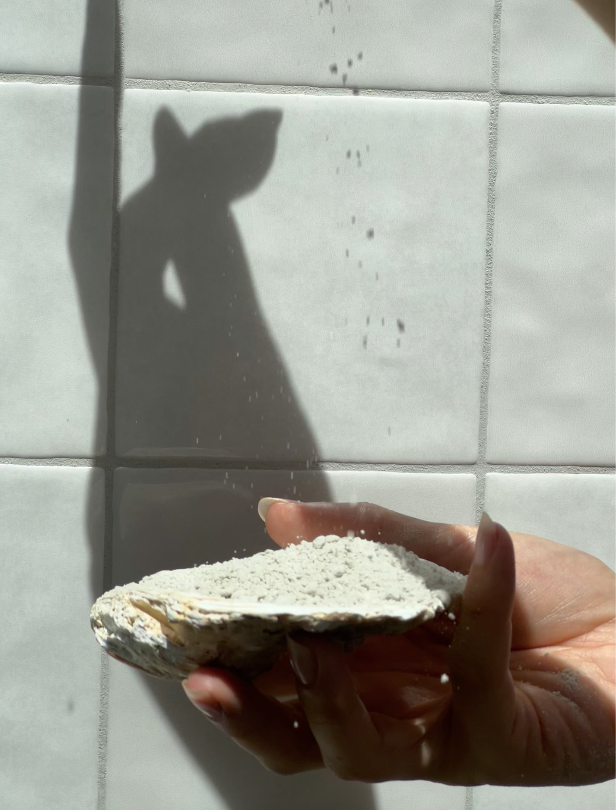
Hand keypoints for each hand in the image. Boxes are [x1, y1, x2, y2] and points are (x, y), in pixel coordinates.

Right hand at [182, 501, 614, 785]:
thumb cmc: (536, 593)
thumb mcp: (441, 552)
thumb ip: (363, 539)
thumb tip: (274, 514)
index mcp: (369, 667)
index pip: (282, 679)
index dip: (229, 665)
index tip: (181, 633)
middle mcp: (394, 712)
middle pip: (301, 738)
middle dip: (247, 716)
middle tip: (208, 676)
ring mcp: (442, 737)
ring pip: (359, 749)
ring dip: (327, 696)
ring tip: (309, 642)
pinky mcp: (500, 742)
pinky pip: (475, 678)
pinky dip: (481, 602)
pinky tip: (487, 541)